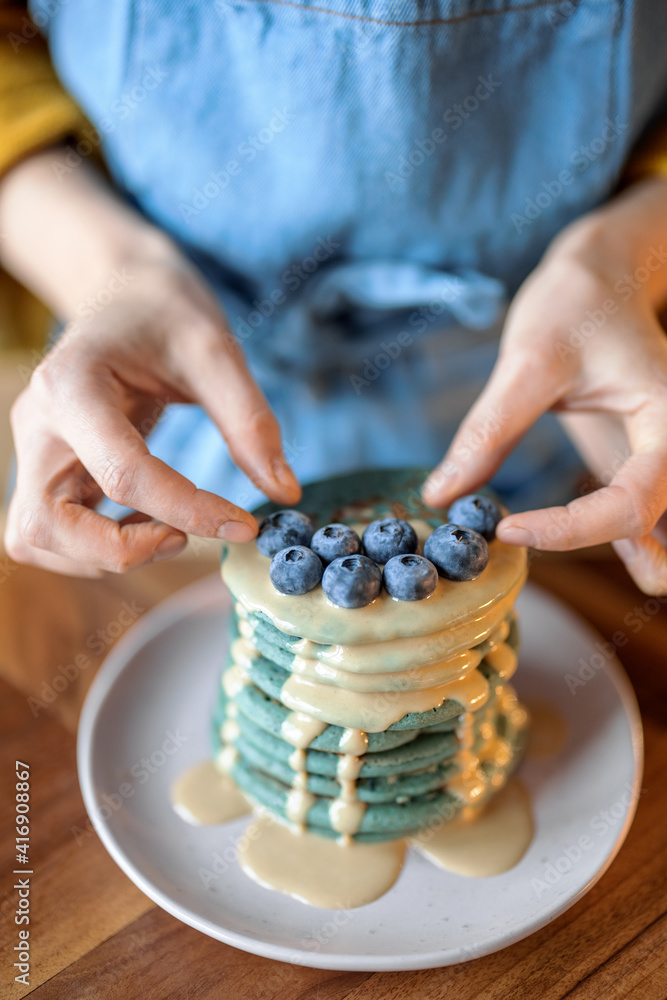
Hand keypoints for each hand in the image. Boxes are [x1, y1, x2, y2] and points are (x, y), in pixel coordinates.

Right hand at [5, 257, 300, 575]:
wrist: (125, 292)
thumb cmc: (167, 312)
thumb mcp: (216, 349)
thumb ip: (249, 421)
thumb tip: (284, 492)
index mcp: (72, 385)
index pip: (122, 474)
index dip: (188, 510)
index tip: (245, 524)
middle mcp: (38, 424)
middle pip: (46, 525)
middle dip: (121, 549)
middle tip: (182, 536)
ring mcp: (34, 450)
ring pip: (37, 539)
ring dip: (103, 555)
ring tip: (168, 528)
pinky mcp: (46, 468)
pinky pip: (51, 533)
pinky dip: (95, 547)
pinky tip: (148, 521)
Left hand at [423, 178, 666, 594]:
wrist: (603, 273)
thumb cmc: (576, 303)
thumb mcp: (529, 360)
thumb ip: (490, 431)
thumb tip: (440, 497)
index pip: (630, 504)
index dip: (570, 529)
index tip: (505, 527)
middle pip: (646, 525)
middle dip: (605, 555)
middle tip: (525, 551)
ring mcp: (655, 456)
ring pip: (649, 527)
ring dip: (618, 556)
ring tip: (561, 563)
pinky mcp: (632, 460)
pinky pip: (632, 514)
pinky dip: (609, 538)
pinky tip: (584, 552)